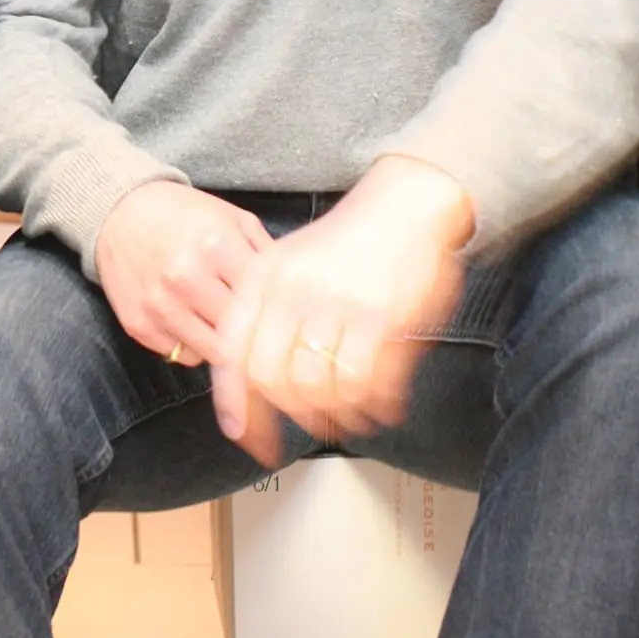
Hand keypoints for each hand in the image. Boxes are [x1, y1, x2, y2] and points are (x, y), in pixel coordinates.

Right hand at [94, 179, 271, 367]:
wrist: (119, 213)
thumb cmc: (184, 216)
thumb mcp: (232, 219)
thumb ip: (266, 254)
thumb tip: (294, 293)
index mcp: (216, 246)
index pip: (262, 301)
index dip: (274, 312)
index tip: (279, 317)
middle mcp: (185, 278)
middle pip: (240, 332)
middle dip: (250, 332)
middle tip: (254, 327)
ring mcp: (159, 305)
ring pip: (212, 353)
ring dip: (222, 344)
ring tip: (221, 323)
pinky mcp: (138, 325)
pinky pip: (181, 356)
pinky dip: (191, 345)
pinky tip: (190, 321)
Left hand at [209, 156, 472, 462]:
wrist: (405, 204)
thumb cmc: (345, 243)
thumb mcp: (287, 263)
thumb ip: (263, 314)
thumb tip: (248, 381)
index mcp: (264, 278)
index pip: (234, 351)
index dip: (233, 400)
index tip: (240, 433)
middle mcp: (293, 292)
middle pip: (272, 377)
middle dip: (288, 415)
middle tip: (305, 430)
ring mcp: (336, 304)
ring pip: (318, 387)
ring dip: (334, 417)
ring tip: (347, 423)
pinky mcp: (380, 317)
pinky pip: (364, 382)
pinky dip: (371, 406)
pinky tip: (379, 410)